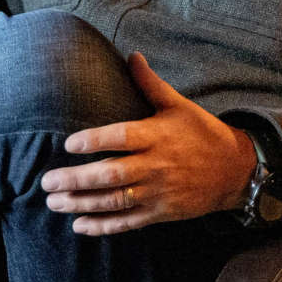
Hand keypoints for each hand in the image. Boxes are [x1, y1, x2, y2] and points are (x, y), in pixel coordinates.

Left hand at [41, 52, 257, 234]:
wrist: (234, 170)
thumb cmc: (201, 132)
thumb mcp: (179, 104)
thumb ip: (150, 83)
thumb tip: (131, 55)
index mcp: (157, 136)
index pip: (122, 137)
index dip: (95, 140)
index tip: (68, 144)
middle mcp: (156, 165)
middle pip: (112, 175)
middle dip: (77, 180)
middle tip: (47, 181)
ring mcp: (158, 192)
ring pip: (115, 201)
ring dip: (82, 203)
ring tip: (54, 202)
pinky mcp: (161, 213)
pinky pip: (128, 222)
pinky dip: (103, 226)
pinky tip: (79, 225)